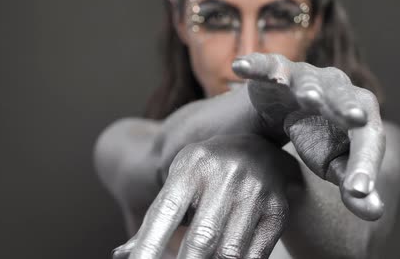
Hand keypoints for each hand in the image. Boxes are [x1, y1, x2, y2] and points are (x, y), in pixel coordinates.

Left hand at [113, 134, 298, 258]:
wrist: (260, 150)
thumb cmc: (207, 174)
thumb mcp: (180, 183)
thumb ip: (157, 219)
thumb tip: (122, 254)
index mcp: (192, 166)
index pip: (165, 212)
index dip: (148, 245)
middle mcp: (226, 175)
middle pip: (201, 238)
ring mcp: (255, 192)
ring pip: (229, 253)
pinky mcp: (276, 210)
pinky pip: (253, 256)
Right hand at [233, 53, 385, 220]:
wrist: (281, 114)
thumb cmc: (316, 141)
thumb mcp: (333, 168)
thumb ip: (353, 188)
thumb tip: (374, 214)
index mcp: (357, 115)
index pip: (369, 137)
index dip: (365, 163)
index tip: (356, 191)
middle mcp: (336, 89)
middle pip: (345, 98)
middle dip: (349, 108)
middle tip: (358, 119)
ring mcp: (305, 76)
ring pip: (308, 79)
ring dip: (309, 87)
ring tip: (308, 97)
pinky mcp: (274, 72)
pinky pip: (266, 66)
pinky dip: (257, 66)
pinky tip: (240, 68)